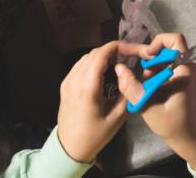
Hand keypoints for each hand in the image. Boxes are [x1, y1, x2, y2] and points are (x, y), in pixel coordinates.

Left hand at [57, 42, 127, 162]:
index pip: (101, 55)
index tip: (131, 48)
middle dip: (111, 51)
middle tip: (127, 57)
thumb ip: (126, 92)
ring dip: (101, 56)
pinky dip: (92, 63)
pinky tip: (103, 71)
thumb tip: (130, 74)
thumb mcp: (117, 117)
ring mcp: (67, 81)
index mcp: (88, 87)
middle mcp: (75, 79)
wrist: (69, 148)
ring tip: (117, 63)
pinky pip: (79, 66)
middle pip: (94, 53)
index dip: (116, 47)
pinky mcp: (65, 85)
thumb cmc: (95, 135)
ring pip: (85, 57)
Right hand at [115, 33, 195, 170]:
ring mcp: (190, 71)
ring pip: (168, 57)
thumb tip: (119, 68)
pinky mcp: (187, 76)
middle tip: (144, 78)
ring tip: (149, 87)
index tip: (147, 56)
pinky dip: (159, 73)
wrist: (188, 136)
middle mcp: (190, 66)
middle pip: (169, 48)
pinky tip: (154, 89)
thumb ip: (132, 87)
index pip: (175, 40)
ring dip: (155, 68)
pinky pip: (170, 65)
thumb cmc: (171, 123)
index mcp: (185, 70)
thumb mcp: (147, 105)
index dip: (158, 42)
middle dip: (153, 60)